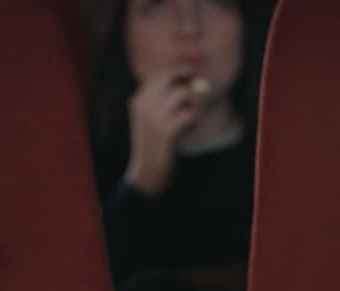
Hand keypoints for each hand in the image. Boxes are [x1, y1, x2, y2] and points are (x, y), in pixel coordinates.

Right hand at [124, 67, 203, 194]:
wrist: (147, 171)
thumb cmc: (154, 143)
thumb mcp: (151, 118)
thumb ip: (163, 98)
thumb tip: (187, 79)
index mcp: (138, 100)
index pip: (160, 73)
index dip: (179, 70)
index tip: (191, 73)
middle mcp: (143, 105)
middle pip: (170, 76)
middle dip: (189, 76)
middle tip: (201, 83)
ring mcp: (154, 118)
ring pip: (183, 92)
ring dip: (196, 99)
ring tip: (196, 111)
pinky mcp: (166, 132)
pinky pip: (190, 112)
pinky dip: (196, 116)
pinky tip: (192, 126)